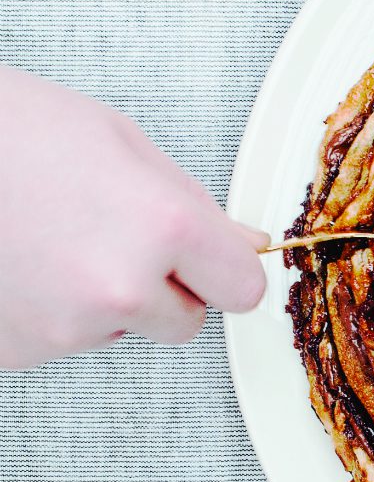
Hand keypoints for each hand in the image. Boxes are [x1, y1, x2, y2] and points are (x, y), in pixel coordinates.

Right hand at [0, 67, 266, 368]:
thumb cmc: (17, 131)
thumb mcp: (127, 146)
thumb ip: (195, 206)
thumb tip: (244, 244)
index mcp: (163, 228)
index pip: (243, 289)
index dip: (226, 271)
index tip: (214, 261)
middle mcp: (120, 288)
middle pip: (188, 321)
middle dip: (169, 288)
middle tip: (119, 237)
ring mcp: (65, 327)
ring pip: (125, 329)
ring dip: (108, 299)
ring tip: (59, 239)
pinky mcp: (20, 350)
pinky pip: (66, 338)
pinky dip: (55, 311)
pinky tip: (27, 262)